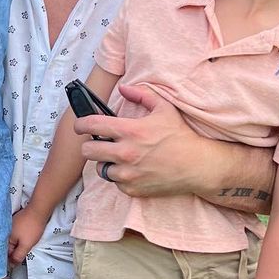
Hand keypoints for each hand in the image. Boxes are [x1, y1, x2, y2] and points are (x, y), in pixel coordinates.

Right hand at [8, 206, 45, 265]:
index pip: (5, 253)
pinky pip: (14, 234)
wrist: (38, 211)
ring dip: (15, 246)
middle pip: (7, 247)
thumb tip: (12, 264)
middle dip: (12, 253)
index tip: (14, 265)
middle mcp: (5, 231)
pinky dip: (18, 238)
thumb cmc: (32, 227)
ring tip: (22, 249)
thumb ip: (18, 256)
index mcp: (5, 238)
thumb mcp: (26, 245)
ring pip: (11, 240)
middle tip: (19, 257)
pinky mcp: (15, 222)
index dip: (9, 260)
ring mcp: (10, 226)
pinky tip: (23, 239)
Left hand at [77, 84, 206, 197]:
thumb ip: (141, 94)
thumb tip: (122, 88)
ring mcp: (127, 174)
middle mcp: (125, 153)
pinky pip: (114, 182)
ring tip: (119, 157)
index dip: (80, 124)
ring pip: (99, 168)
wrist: (197, 165)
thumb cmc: (180, 135)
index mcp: (130, 131)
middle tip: (99, 143)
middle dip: (90, 145)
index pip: (91, 126)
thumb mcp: (164, 108)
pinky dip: (119, 176)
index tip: (80, 126)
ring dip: (105, 162)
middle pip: (87, 151)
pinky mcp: (131, 189)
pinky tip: (132, 169)